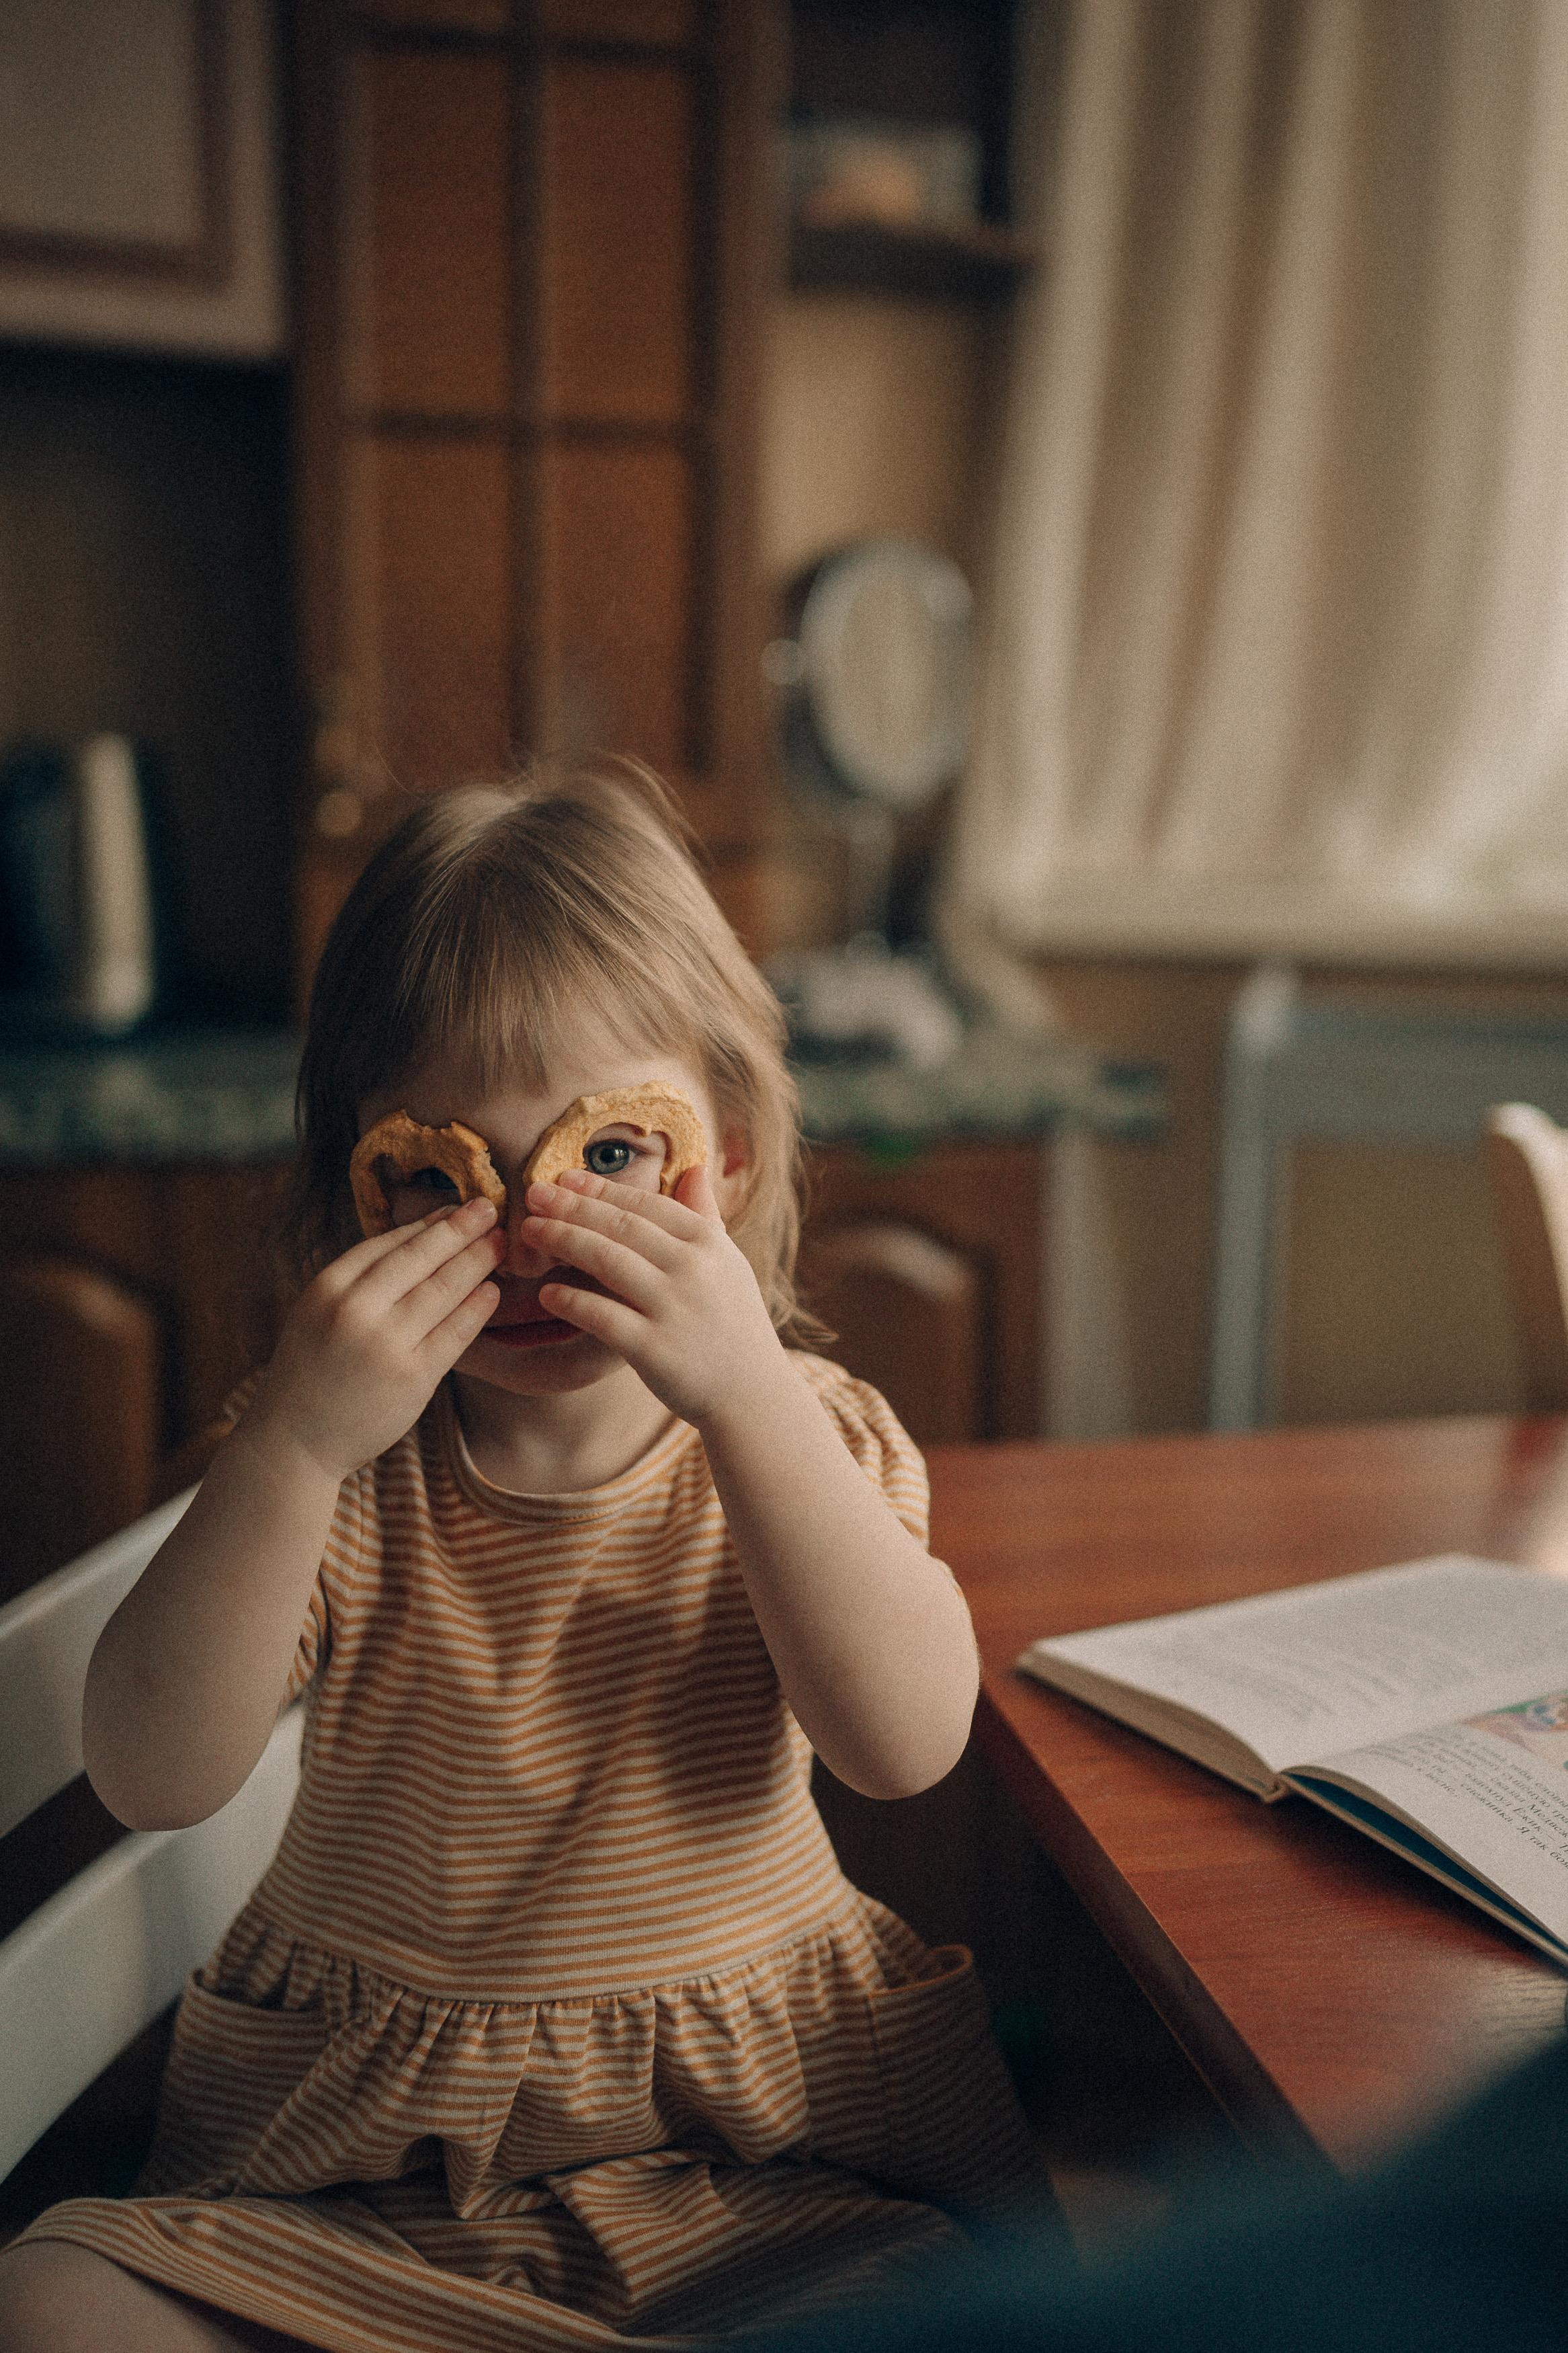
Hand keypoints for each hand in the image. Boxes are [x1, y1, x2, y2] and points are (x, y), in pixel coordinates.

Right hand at [246, 1199, 504, 1481]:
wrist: (294, 1440)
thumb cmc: (313, 1371)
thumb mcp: (319, 1312)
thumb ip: (361, 1281)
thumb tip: (420, 1238)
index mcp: (328, 1287)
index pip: (388, 1243)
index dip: (428, 1223)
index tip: (456, 1208)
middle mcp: (355, 1309)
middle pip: (420, 1257)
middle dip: (460, 1230)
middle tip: (491, 1209)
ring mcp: (385, 1344)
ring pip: (442, 1289)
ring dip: (476, 1261)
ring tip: (500, 1244)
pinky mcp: (412, 1377)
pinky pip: (455, 1332)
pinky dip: (477, 1307)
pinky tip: (492, 1291)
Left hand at [522, 1164, 785, 1424]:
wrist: (751, 1393)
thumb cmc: (732, 1322)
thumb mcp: (728, 1263)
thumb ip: (706, 1215)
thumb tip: (693, 1168)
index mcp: (708, 1243)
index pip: (646, 1205)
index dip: (602, 1189)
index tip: (566, 1177)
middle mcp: (693, 1270)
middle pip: (620, 1227)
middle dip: (572, 1207)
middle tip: (534, 1194)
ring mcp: (674, 1309)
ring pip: (607, 1262)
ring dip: (563, 1240)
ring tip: (530, 1231)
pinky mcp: (655, 1349)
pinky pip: (602, 1317)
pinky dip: (572, 1301)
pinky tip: (547, 1293)